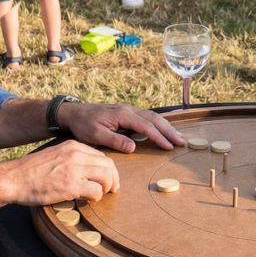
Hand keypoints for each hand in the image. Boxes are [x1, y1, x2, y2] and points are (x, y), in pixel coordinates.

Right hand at [8, 139, 120, 204]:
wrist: (12, 178)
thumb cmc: (31, 171)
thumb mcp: (55, 155)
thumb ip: (72, 158)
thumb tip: (89, 169)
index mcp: (73, 146)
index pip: (102, 156)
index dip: (108, 169)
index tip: (108, 179)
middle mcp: (76, 154)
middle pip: (109, 165)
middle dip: (114, 178)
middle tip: (112, 189)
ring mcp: (74, 169)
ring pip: (107, 176)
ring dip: (107, 188)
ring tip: (101, 195)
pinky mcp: (71, 185)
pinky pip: (96, 191)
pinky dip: (96, 197)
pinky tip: (89, 200)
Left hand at [59, 101, 185, 153]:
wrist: (74, 112)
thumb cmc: (83, 124)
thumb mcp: (95, 135)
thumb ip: (115, 140)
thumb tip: (133, 147)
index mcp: (123, 115)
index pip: (146, 126)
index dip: (159, 137)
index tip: (169, 147)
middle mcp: (129, 110)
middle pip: (154, 119)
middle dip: (169, 130)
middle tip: (182, 142)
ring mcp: (129, 110)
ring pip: (153, 117)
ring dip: (166, 127)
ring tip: (178, 137)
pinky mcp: (127, 113)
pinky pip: (147, 117)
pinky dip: (158, 124)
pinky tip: (164, 130)